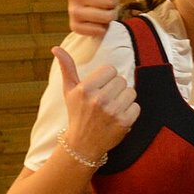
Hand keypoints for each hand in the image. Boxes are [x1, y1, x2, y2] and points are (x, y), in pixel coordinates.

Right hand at [56, 45, 137, 159]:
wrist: (82, 144)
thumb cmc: (77, 113)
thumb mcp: (69, 91)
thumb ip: (67, 68)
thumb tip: (56, 48)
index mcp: (85, 89)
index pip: (110, 70)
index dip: (107, 79)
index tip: (100, 88)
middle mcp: (98, 99)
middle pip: (122, 80)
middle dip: (116, 89)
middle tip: (106, 100)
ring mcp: (112, 111)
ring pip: (131, 92)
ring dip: (124, 99)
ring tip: (113, 108)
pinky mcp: (124, 122)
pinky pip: (136, 106)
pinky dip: (130, 111)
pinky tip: (118, 117)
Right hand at [69, 0, 122, 37]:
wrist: (93, 8)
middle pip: (111, 2)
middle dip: (114, 3)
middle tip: (106, 0)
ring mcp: (71, 10)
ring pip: (106, 17)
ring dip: (109, 16)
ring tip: (102, 10)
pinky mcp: (74, 26)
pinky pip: (99, 30)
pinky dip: (102, 28)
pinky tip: (95, 22)